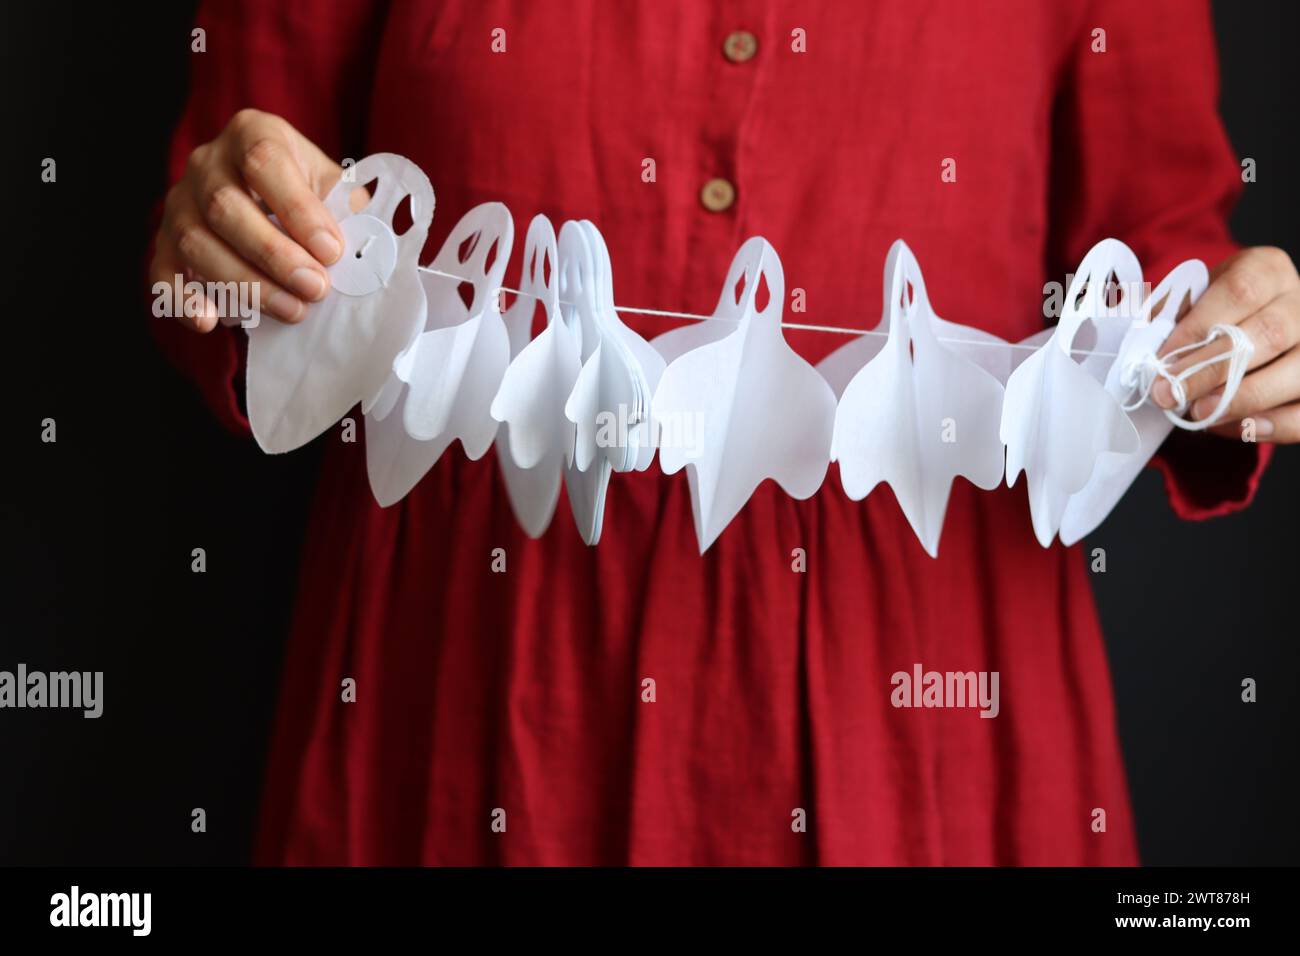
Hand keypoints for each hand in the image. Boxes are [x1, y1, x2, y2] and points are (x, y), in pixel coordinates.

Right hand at [150, 109, 344, 330]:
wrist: (267, 199)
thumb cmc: (307, 194)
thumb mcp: (332, 187)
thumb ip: (349, 210)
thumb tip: (368, 249)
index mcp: (253, 134)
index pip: (265, 162)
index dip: (298, 209)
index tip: (331, 250)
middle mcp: (207, 161)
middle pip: (225, 207)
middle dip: (274, 255)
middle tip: (316, 288)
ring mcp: (179, 201)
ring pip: (195, 242)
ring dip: (245, 283)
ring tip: (293, 310)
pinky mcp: (164, 241)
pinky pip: (161, 271)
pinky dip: (184, 299)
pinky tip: (211, 322)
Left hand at [1154, 246, 1299, 441]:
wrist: (1248, 329)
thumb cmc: (1215, 315)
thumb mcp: (1192, 301)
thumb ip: (1173, 317)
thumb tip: (1149, 348)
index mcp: (1268, 270)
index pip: (1240, 292)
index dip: (1199, 328)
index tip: (1164, 359)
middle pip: (1269, 334)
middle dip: (1212, 370)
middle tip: (1170, 394)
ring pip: (1297, 372)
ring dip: (1241, 399)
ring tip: (1198, 412)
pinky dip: (1269, 426)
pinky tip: (1227, 426)